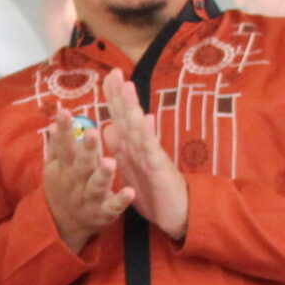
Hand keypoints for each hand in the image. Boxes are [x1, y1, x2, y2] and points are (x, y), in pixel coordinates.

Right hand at [40, 111, 130, 255]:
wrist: (63, 226)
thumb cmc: (62, 189)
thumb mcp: (55, 169)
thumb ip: (57, 147)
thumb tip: (53, 124)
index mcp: (65, 169)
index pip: (63, 147)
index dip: (64, 130)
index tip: (64, 111)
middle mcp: (76, 183)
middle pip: (81, 165)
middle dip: (86, 149)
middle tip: (92, 132)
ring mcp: (89, 199)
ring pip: (96, 186)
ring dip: (103, 174)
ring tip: (110, 162)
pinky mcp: (103, 214)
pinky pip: (112, 207)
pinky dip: (120, 200)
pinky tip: (130, 191)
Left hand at [99, 70, 188, 241]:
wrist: (177, 213)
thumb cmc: (154, 191)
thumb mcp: (131, 168)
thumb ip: (120, 148)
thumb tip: (107, 127)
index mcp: (132, 146)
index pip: (121, 117)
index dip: (113, 98)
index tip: (107, 76)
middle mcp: (142, 146)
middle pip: (129, 116)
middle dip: (121, 94)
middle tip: (115, 71)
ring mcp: (151, 155)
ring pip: (139, 128)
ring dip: (133, 107)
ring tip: (127, 87)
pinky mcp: (159, 168)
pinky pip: (152, 150)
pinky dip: (148, 134)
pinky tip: (145, 119)